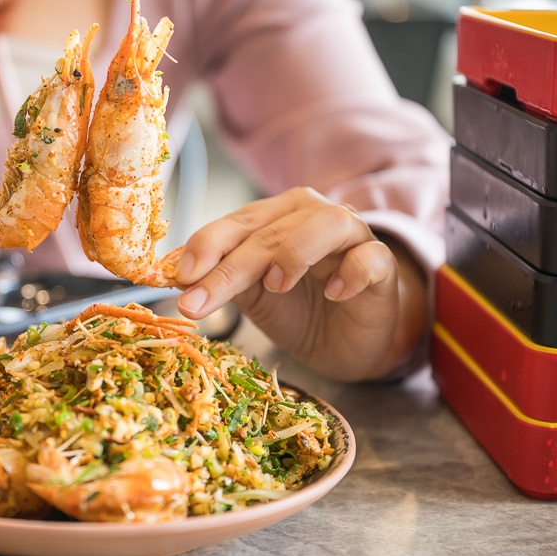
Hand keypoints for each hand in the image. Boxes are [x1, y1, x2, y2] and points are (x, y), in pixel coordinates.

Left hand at [174, 187, 427, 380]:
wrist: (349, 339)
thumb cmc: (298, 308)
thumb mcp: (252, 295)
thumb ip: (220, 280)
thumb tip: (174, 276)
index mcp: (276, 217)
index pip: (237, 223)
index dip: (206, 244)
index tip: (179, 275)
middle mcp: (312, 216)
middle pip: (270, 231)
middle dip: (230, 267)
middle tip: (199, 300)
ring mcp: (351, 237)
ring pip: (326, 225)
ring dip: (295, 251)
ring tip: (275, 284)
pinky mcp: (381, 265)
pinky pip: (371, 257)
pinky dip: (353, 271)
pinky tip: (335, 293)